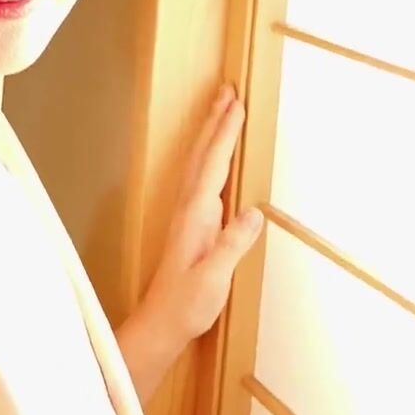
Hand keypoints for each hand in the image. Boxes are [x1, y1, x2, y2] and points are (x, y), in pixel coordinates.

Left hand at [143, 83, 264, 341]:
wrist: (161, 324)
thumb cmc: (186, 304)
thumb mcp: (213, 278)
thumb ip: (232, 244)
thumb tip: (254, 211)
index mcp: (195, 216)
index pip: (214, 165)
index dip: (225, 134)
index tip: (237, 105)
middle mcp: (189, 209)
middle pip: (203, 155)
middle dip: (215, 121)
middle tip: (227, 90)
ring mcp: (188, 216)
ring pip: (200, 164)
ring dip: (211, 135)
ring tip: (222, 111)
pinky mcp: (191, 226)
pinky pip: (202, 179)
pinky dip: (211, 158)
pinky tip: (216, 159)